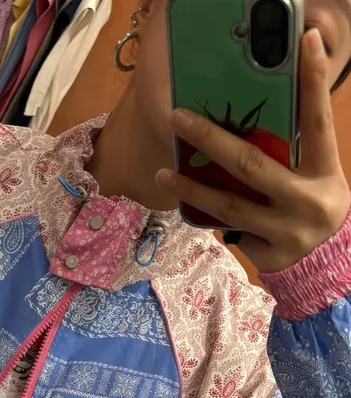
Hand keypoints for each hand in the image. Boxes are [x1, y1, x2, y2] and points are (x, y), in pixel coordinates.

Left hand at [156, 29, 350, 272]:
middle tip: (178, 117)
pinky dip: (214, 218)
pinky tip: (194, 208)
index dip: (313, 82)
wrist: (324, 263)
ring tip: (163, 173)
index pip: (318, 120)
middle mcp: (308, 200)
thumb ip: (289, 152)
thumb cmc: (311, 205)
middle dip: (211, 139)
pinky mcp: (268, 255)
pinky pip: (230, 231)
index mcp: (325, 171)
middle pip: (251, 164)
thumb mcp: (314, 175)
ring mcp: (287, 231)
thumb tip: (246, 118)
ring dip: (191, 189)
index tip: (305, 43)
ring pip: (229, 205)